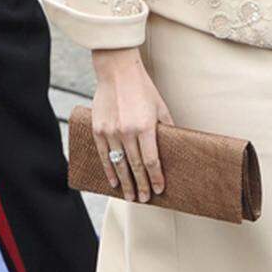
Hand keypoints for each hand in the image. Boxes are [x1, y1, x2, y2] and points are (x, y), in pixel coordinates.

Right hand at [91, 47, 174, 202]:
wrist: (117, 71)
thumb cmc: (142, 88)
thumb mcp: (160, 106)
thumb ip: (166, 127)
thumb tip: (173, 146)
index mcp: (145, 127)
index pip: (151, 161)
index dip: (156, 178)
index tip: (159, 190)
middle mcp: (127, 132)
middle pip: (135, 167)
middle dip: (141, 186)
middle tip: (144, 200)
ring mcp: (110, 131)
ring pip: (118, 164)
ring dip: (125, 183)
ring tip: (130, 197)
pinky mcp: (98, 129)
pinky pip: (103, 155)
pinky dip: (108, 170)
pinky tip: (113, 182)